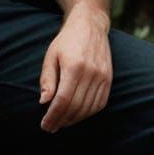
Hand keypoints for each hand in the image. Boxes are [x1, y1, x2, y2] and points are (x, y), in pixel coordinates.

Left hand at [39, 3, 111, 132]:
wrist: (90, 26)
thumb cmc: (66, 41)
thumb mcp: (51, 55)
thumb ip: (47, 79)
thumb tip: (44, 102)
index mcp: (73, 67)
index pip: (63, 100)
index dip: (53, 115)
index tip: (45, 125)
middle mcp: (91, 74)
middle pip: (76, 107)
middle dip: (62, 120)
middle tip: (51, 128)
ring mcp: (103, 78)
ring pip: (89, 108)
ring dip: (74, 120)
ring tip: (61, 123)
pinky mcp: (109, 80)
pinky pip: (99, 104)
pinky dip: (88, 113)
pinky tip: (77, 115)